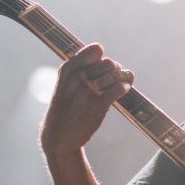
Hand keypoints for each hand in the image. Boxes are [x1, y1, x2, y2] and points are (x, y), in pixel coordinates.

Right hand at [39, 44, 133, 159]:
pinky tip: (123, 91)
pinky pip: (120, 88)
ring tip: (124, 83)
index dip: (102, 58)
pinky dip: (125, 88)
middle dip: (116, 69)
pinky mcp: (99, 105)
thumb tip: (100, 49)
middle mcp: (78, 77)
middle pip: (110, 63)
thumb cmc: (65, 107)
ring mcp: (89, 91)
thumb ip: (79, 65)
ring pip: (117, 74)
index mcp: (68, 70)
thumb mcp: (64, 83)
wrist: (59, 136)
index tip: (101, 67)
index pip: (95, 51)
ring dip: (124, 78)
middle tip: (115, 78)